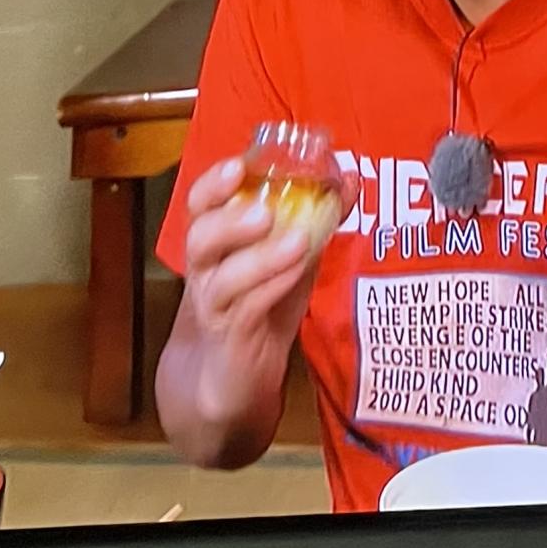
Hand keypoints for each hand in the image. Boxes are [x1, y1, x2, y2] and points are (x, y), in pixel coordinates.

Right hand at [173, 155, 355, 401]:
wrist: (230, 382)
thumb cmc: (259, 310)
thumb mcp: (287, 261)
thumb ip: (313, 220)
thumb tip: (347, 178)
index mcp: (215, 246)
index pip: (200, 206)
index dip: (213, 184)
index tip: (239, 164)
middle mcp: (207, 273)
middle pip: (199, 238)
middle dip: (229, 219)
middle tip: (265, 210)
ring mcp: (215, 308)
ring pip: (223, 278)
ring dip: (259, 257)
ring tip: (295, 240)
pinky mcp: (232, 339)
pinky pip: (246, 311)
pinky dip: (271, 288)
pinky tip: (296, 273)